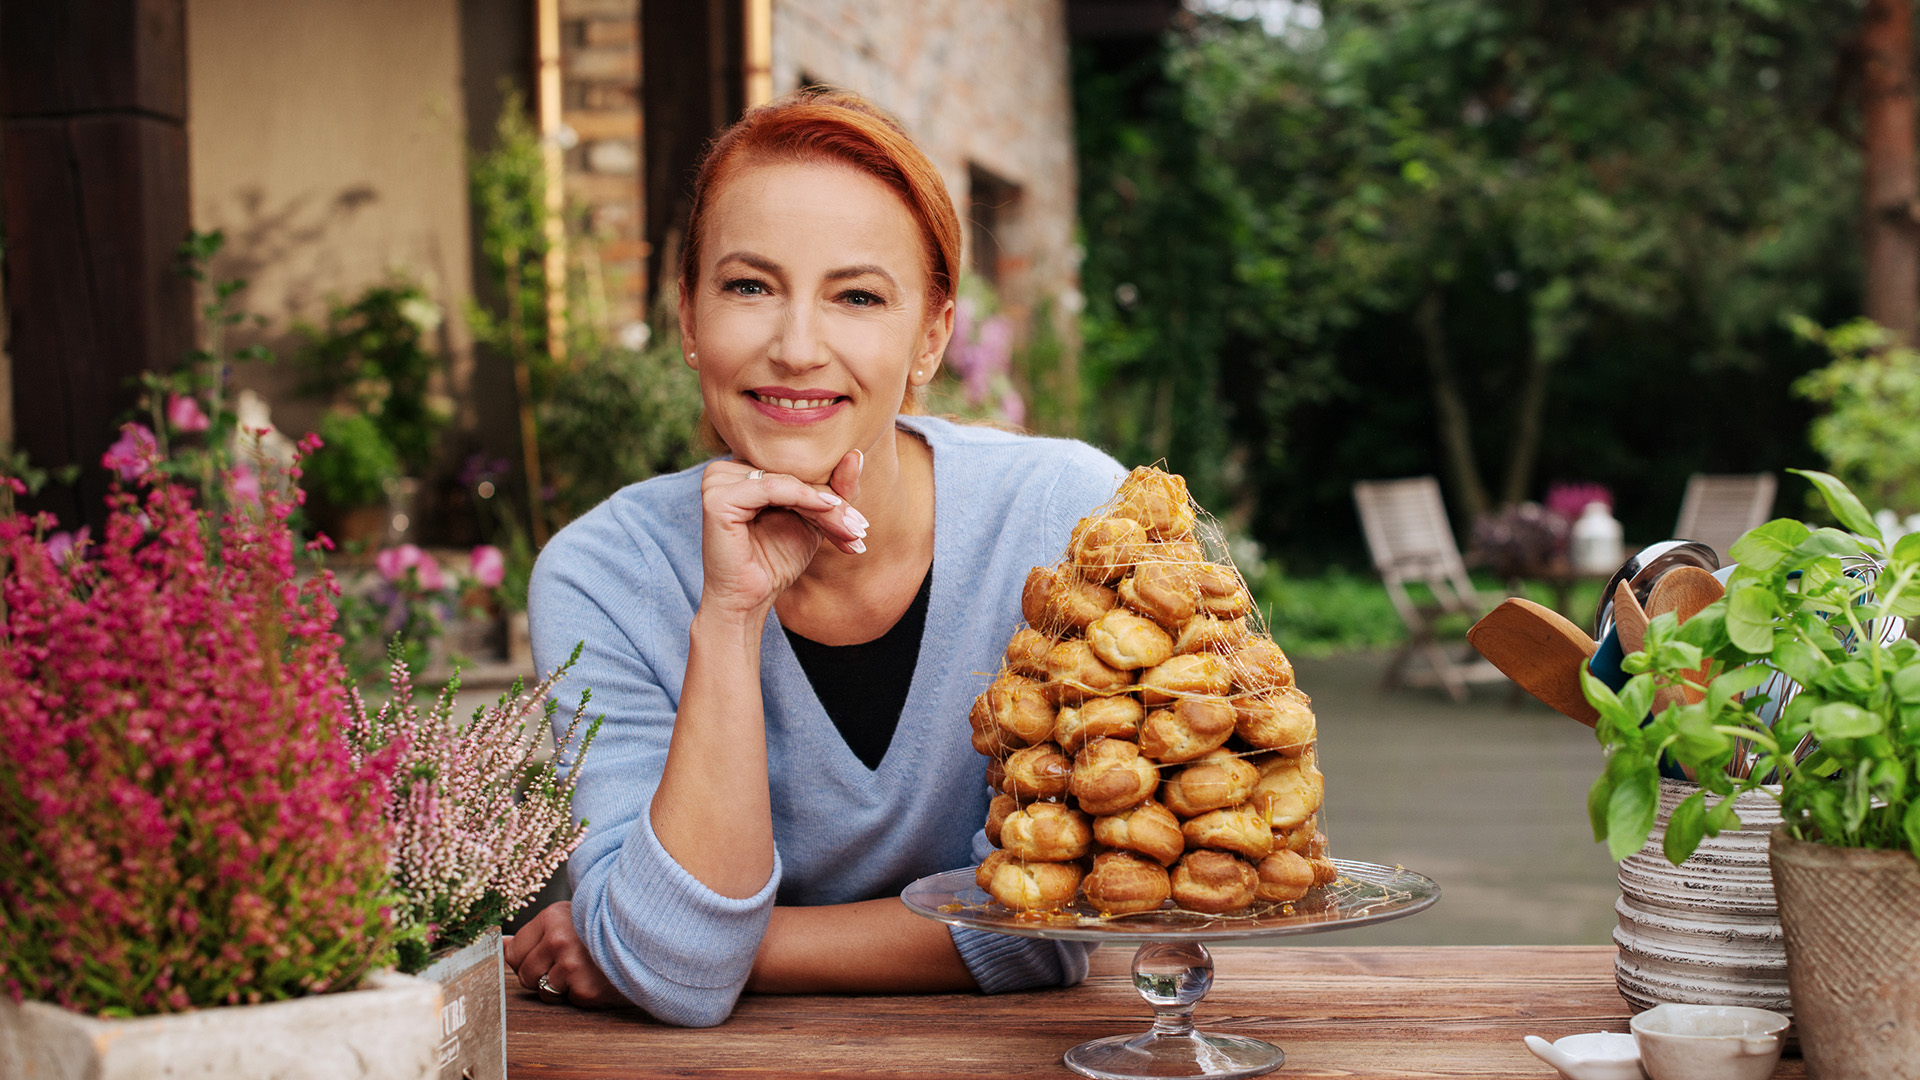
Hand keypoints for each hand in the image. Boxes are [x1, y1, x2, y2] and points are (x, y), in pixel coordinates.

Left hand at [503, 902, 625, 1008]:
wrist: (646, 941)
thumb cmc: (603, 928)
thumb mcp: (568, 919)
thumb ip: (534, 934)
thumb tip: (499, 945)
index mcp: (551, 918)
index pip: (512, 952)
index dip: (526, 958)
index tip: (542, 956)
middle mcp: (558, 940)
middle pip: (524, 975)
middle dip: (540, 975)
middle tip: (568, 962)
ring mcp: (571, 966)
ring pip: (543, 991)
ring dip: (561, 987)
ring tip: (584, 969)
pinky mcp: (585, 989)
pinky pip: (567, 1000)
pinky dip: (580, 994)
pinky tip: (596, 978)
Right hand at [699, 451, 866, 616]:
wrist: (748, 601)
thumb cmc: (775, 561)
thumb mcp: (812, 521)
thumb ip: (833, 490)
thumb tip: (856, 455)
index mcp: (743, 470)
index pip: (796, 470)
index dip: (832, 493)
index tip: (861, 523)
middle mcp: (726, 469)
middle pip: (794, 475)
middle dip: (833, 504)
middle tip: (860, 529)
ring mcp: (717, 480)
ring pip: (788, 481)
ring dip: (825, 506)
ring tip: (852, 530)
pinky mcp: (717, 497)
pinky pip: (772, 488)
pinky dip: (804, 498)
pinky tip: (829, 509)